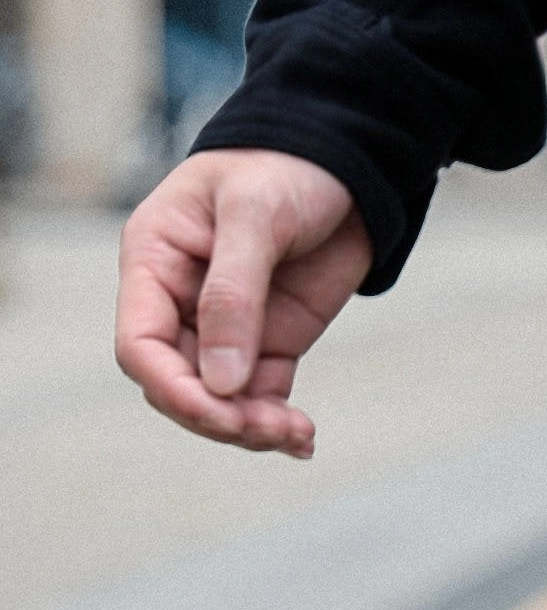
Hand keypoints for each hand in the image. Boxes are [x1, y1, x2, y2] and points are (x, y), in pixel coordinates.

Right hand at [115, 149, 371, 457]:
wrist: (342, 169)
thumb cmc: (284, 171)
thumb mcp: (254, 218)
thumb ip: (233, 296)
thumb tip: (220, 381)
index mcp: (155, 261)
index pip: (141, 346)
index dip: (174, 389)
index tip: (223, 413)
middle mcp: (179, 301)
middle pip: (177, 384)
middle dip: (220, 417)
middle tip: (275, 429)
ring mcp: (224, 327)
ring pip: (219, 400)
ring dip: (252, 428)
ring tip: (298, 435)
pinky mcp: (268, 343)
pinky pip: (260, 398)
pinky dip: (278, 425)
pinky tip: (304, 441)